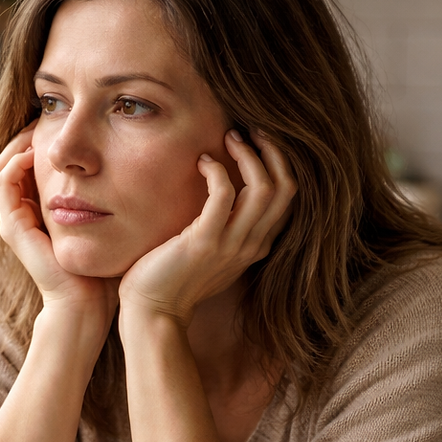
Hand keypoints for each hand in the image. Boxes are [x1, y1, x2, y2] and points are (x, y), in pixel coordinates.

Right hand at [0, 128, 118, 339]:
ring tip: (40, 127)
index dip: (41, 138)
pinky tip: (37, 152)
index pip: (28, 162)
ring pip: (1, 165)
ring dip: (18, 142)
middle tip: (49, 116)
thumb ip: (110, 197)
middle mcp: (22, 213)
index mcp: (40, 210)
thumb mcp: (108, 221)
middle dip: (27, 134)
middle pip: (10, 159)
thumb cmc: (102, 269)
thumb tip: (137, 167)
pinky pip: (3, 183)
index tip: (65, 121)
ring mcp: (14, 221)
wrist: (87, 304)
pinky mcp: (13, 228)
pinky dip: (15, 162)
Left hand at [118, 129, 295, 325]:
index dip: (280, 165)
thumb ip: (228, 228)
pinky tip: (202, 162)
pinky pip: (225, 195)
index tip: (259, 142)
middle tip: (250, 131)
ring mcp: (231, 245)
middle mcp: (251, 246)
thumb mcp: (213, 252)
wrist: (154, 311)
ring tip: (230, 137)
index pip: (288, 199)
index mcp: (257, 246)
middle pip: (285, 189)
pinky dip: (218, 170)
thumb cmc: (174, 278)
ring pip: (263, 189)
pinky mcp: (204, 242)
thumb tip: (228, 191)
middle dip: (272, 152)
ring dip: (248, 155)